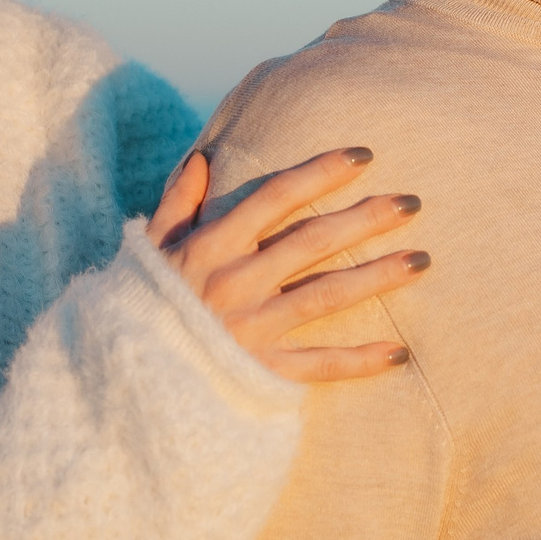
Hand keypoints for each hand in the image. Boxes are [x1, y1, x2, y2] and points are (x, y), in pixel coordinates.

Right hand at [147, 147, 427, 381]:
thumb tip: (203, 159)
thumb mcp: (148, 251)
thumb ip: (177, 204)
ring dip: (377, 277)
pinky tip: (399, 353)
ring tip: (422, 261)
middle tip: (412, 202)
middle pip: (312, 241)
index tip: (364, 155)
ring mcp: (251, 329)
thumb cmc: (136, 311)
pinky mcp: (260, 373)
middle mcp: (235, 283)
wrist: (118, 384)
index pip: (274, 197)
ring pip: (326, 296)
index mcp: (210, 247)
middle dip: (365, 218)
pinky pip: (317, 366)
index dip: (320, 172)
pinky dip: (359, 361)